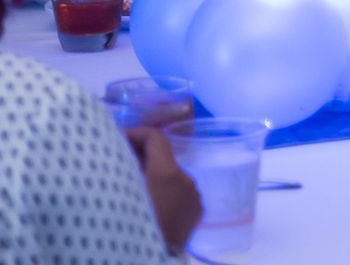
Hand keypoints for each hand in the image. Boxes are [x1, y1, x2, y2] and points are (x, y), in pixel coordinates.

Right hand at [125, 127, 201, 252]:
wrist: (148, 261)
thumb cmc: (129, 228)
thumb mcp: (117, 195)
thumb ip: (119, 169)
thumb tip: (116, 150)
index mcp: (168, 173)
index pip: (156, 138)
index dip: (135, 134)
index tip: (116, 141)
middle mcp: (187, 180)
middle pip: (163, 158)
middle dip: (141, 158)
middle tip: (116, 165)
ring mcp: (195, 197)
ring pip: (171, 177)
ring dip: (152, 177)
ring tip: (129, 189)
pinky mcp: (197, 212)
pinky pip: (178, 193)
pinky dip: (164, 193)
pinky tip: (147, 206)